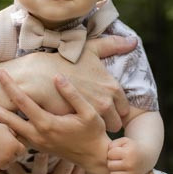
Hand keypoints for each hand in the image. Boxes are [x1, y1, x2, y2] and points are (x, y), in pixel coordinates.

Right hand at [0, 36, 132, 131]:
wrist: (38, 76)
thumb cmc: (64, 60)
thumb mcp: (91, 49)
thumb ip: (113, 45)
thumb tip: (133, 41)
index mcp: (112, 86)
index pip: (124, 108)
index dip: (115, 109)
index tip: (104, 107)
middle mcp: (107, 102)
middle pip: (116, 122)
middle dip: (108, 120)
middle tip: (95, 116)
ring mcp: (93, 114)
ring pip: (103, 130)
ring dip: (97, 127)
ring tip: (86, 122)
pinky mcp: (79, 123)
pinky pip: (89, 133)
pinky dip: (84, 130)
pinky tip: (77, 124)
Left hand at [0, 70, 113, 173]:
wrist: (94, 158)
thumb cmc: (93, 134)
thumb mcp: (88, 112)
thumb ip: (72, 94)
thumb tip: (56, 77)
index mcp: (47, 124)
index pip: (22, 101)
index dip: (9, 85)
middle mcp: (37, 135)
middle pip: (6, 119)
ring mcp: (35, 143)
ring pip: (8, 130)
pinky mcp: (36, 146)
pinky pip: (15, 137)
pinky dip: (3, 130)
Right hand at [0, 122, 25, 173]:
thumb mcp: (7, 127)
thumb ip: (14, 135)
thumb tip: (18, 139)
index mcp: (16, 146)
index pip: (22, 152)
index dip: (17, 149)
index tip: (10, 145)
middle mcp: (10, 156)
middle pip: (13, 159)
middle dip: (9, 154)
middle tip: (0, 147)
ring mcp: (0, 162)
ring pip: (5, 166)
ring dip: (1, 162)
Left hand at [108, 137, 152, 173]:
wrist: (146, 158)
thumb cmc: (131, 148)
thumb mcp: (124, 141)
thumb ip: (113, 144)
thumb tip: (108, 154)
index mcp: (128, 153)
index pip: (110, 154)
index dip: (112, 153)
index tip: (117, 153)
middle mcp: (130, 165)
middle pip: (110, 165)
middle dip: (112, 162)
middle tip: (117, 160)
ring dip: (114, 171)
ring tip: (119, 166)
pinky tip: (123, 173)